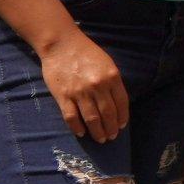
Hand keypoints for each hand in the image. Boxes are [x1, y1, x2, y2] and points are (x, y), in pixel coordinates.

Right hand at [38, 29, 129, 143]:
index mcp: (112, 77)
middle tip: (111, 137)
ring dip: (97, 132)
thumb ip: (113, 82)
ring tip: (100, 139)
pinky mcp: (63, 96)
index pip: (121, 103)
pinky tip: (82, 133)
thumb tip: (117, 103)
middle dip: (111, 128)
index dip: (122, 117)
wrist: (61, 44)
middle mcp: (98, 86)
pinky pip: (71, 117)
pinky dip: (77, 127)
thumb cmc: (86, 53)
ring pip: (91, 118)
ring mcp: (80, 92)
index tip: (121, 126)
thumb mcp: (107, 64)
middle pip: (107, 114)